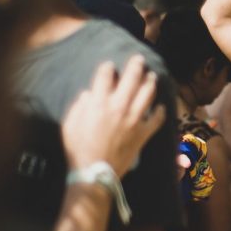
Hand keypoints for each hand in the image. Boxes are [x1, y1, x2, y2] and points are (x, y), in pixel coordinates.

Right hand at [62, 55, 164, 176]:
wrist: (94, 172)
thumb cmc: (77, 149)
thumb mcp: (70, 124)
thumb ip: (80, 106)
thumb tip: (89, 94)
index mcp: (98, 102)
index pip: (105, 76)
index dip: (107, 68)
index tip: (109, 66)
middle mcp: (119, 106)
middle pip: (132, 78)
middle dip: (136, 65)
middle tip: (139, 59)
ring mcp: (134, 119)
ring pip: (147, 94)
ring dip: (151, 83)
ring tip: (152, 77)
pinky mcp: (143, 133)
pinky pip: (157, 119)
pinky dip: (160, 111)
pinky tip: (161, 107)